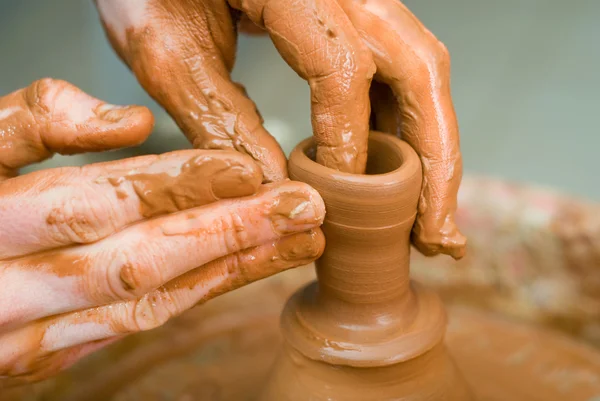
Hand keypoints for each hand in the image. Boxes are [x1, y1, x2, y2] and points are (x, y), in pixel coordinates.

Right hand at [0, 79, 325, 386]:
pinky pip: (132, 331)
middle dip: (231, 233)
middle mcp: (14, 285)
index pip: (106, 197)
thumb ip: (35, 120)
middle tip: (304, 210)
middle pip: (142, 257)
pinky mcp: (46, 360)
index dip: (183, 183)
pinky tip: (242, 275)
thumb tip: (129, 122)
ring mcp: (31, 334)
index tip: (252, 169)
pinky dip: (194, 300)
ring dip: (231, 272)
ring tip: (296, 243)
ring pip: (149, 302)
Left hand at [94, 0, 464, 258]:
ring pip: (422, 69)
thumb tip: (275, 186)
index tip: (342, 203)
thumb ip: (218, 117)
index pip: (343, 68)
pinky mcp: (356, 12)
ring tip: (429, 220)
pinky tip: (398, 176)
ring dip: (432, 150)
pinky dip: (405, 126)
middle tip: (436, 237)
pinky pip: (397, 69)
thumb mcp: (164, 50)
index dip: (350, 144)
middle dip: (436, 162)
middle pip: (420, 68)